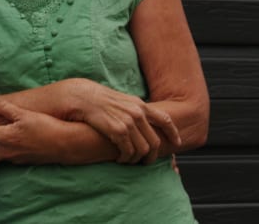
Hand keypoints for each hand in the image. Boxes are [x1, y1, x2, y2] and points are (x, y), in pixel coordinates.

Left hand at [0, 100, 62, 168]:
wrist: (66, 144)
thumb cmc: (45, 127)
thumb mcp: (24, 114)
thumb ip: (5, 109)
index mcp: (5, 137)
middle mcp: (8, 151)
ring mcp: (17, 158)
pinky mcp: (26, 161)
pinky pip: (10, 159)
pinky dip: (4, 155)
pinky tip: (6, 148)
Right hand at [65, 79, 180, 163]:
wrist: (81, 97)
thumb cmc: (99, 100)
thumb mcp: (122, 100)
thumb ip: (134, 110)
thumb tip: (143, 121)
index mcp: (140, 105)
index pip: (165, 119)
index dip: (173, 133)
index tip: (177, 143)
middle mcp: (137, 113)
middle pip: (155, 141)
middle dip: (152, 155)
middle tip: (146, 162)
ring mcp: (128, 122)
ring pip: (143, 149)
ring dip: (137, 159)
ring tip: (129, 161)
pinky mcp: (118, 130)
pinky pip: (129, 151)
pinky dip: (126, 158)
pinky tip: (120, 159)